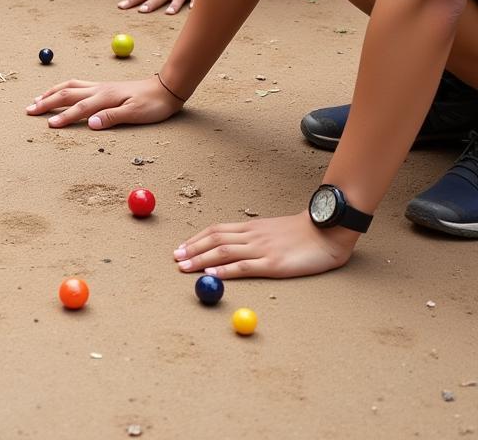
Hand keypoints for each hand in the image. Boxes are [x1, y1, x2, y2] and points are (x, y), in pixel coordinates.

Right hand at [26, 76, 182, 128]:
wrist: (166, 88)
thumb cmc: (153, 104)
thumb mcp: (136, 114)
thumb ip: (112, 118)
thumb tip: (90, 124)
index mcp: (104, 97)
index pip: (79, 109)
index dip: (63, 118)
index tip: (48, 125)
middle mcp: (98, 89)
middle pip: (66, 94)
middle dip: (46, 102)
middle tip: (28, 110)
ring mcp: (100, 86)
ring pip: (69, 87)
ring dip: (51, 92)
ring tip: (36, 99)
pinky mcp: (103, 86)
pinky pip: (76, 85)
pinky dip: (62, 88)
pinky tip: (58, 91)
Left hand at [174, 211, 357, 279]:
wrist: (327, 231)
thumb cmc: (303, 233)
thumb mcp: (274, 231)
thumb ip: (256, 237)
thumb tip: (235, 248)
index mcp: (251, 227)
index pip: (216, 230)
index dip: (196, 238)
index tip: (182, 247)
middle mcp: (252, 236)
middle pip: (214, 240)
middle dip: (192, 249)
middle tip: (175, 258)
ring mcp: (261, 249)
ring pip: (223, 252)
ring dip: (200, 259)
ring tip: (184, 267)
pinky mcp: (273, 264)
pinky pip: (244, 267)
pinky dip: (225, 271)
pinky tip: (212, 275)